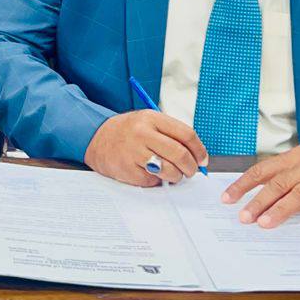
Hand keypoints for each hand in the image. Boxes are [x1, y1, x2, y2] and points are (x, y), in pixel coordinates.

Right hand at [83, 110, 208, 186]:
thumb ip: (170, 134)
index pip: (186, 134)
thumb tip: (197, 156)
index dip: (199, 150)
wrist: (96, 139)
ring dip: (177, 176)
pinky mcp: (128, 170)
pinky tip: (151, 173)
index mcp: (151, 118)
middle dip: (191, 167)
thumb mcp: (148, 122)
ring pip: (169, 170)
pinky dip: (157, 181)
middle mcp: (142, 133)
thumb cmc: (128, 132)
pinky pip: (153, 181)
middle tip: (191, 171)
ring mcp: (134, 152)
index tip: (203, 160)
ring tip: (173, 174)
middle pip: (180, 154)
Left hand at [222, 116, 299, 231]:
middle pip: (278, 184)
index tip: (227, 198)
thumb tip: (264, 186)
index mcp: (295, 157)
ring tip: (266, 223)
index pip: (263, 170)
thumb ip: (289, 168)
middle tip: (244, 217)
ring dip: (282, 209)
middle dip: (259, 201)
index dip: (244, 184)